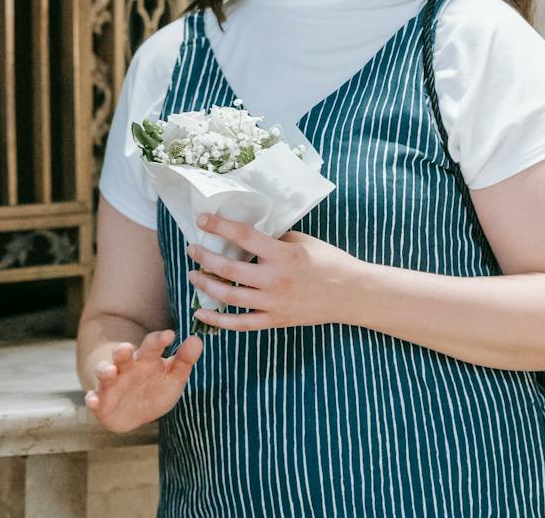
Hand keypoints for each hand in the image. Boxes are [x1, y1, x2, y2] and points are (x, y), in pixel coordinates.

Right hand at [83, 329, 202, 432]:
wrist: (133, 411)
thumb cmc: (154, 388)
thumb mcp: (173, 376)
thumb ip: (184, 360)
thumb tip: (197, 340)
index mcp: (145, 360)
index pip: (151, 345)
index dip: (158, 340)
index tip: (170, 335)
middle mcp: (126, 368)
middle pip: (122, 355)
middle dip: (123, 351)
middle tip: (127, 348)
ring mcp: (111, 384)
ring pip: (104, 372)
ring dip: (105, 370)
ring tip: (110, 371)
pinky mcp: (101, 402)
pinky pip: (94, 399)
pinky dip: (92, 399)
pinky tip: (93, 401)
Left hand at [187, 213, 362, 331]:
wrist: (351, 294)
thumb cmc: (329, 262)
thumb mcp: (302, 241)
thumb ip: (274, 238)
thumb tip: (245, 233)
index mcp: (283, 254)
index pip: (244, 237)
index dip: (220, 227)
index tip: (202, 220)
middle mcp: (275, 279)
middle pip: (229, 268)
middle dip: (205, 257)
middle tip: (192, 249)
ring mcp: (274, 303)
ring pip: (230, 296)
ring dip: (206, 284)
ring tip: (193, 274)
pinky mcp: (275, 320)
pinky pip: (241, 323)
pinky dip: (218, 320)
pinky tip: (201, 312)